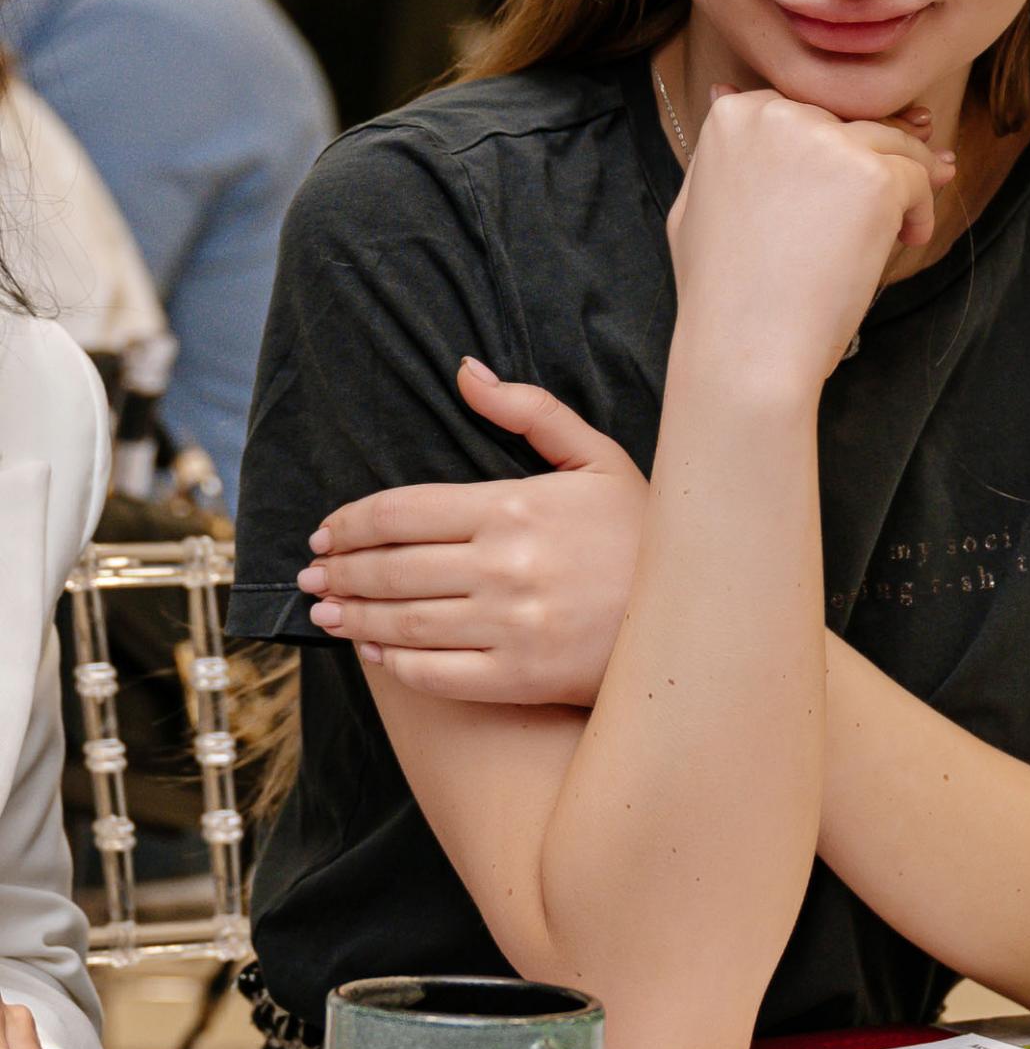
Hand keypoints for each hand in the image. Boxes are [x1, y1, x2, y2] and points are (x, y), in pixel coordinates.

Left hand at [298, 363, 645, 703]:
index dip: (351, 522)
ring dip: (351, 617)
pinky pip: (433, 674)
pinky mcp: (519, 678)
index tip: (326, 531)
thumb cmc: (644, 529)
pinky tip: (375, 652)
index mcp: (514, 506)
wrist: (699, 612)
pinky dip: (393, 663)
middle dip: (340, 570)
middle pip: (391, 568)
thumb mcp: (598, 456)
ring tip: (326, 612)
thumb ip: (529, 411)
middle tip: (312, 574)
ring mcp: (509, 627)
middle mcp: (504, 567)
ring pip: (401, 622)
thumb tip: (464, 370)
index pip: (402, 511)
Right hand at [667, 87, 951, 395]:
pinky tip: (907, 241)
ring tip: (907, 221)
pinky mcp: (873, 178)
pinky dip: (920, 211)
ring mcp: (828, 143)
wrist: (748, 348)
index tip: (842, 184)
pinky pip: (917, 177)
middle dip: (878, 154)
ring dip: (910, 177)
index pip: (805, 110)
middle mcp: (779, 115)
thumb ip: (718, 152)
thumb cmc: (720, 293)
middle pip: (852, 120)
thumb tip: (724, 94)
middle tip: (901, 188)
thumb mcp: (694, 205)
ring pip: (893, 141)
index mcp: (735, 118)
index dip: (832, 147)